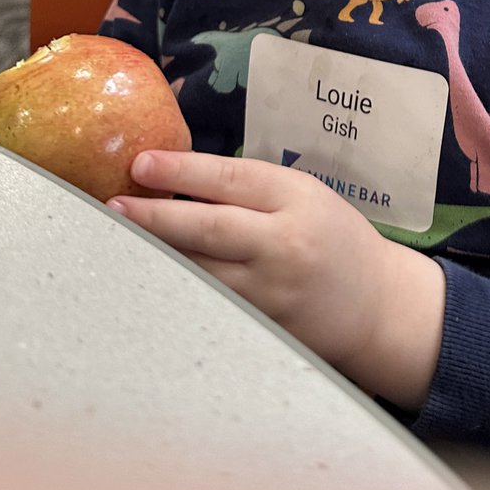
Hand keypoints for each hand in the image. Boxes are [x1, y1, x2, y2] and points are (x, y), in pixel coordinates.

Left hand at [108, 151, 444, 408]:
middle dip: (155, 215)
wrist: (376, 305)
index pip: (232, 180)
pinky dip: (177, 286)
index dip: (182, 172)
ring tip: (116, 238)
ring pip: (201, 269)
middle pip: (208, 227)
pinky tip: (149, 276)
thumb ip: (254, 189)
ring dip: (156, 254)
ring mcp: (272, 290)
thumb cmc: (335, 239)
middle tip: (113, 203)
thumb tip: (181, 177)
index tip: (141, 163)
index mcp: (298, 199)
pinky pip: (209, 301)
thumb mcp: (307, 196)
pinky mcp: (262, 325)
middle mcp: (284, 243)